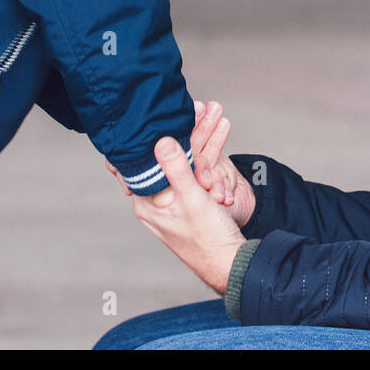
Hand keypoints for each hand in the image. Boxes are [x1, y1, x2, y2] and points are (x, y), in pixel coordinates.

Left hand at [103, 100, 255, 227]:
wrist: (231, 263)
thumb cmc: (209, 239)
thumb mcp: (193, 199)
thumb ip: (177, 169)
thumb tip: (161, 141)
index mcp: (147, 203)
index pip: (138, 163)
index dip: (147, 137)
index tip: (155, 114)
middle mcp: (155, 202)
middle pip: (162, 158)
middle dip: (181, 131)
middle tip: (196, 106)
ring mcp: (172, 202)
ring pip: (181, 162)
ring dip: (197, 138)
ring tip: (212, 112)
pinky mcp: (188, 202)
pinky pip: (193, 171)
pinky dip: (203, 153)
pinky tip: (213, 134)